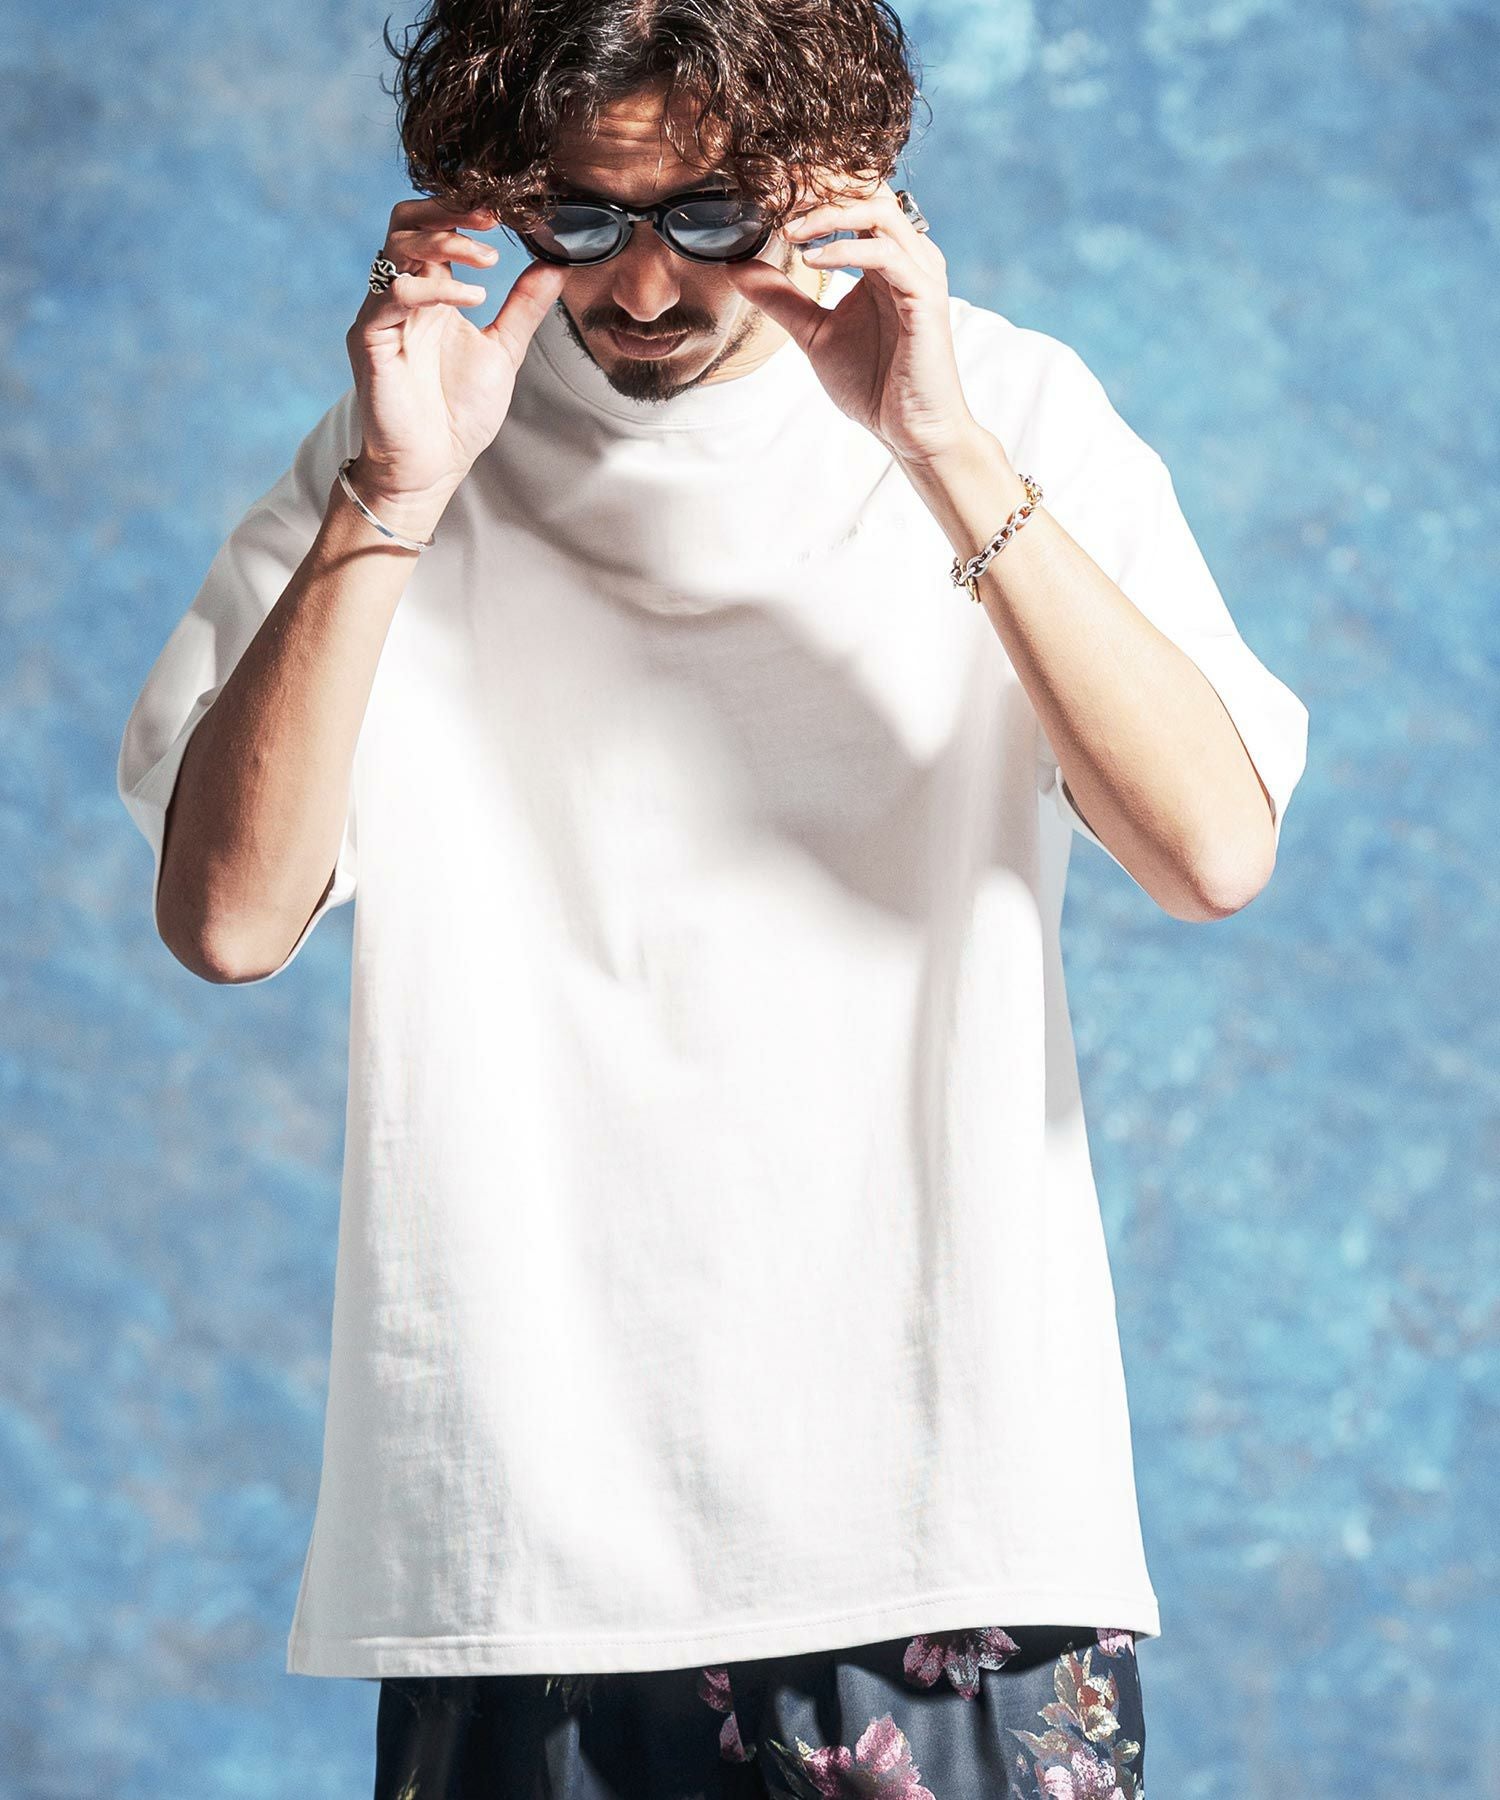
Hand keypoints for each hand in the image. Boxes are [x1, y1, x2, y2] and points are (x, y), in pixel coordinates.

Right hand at [344, 197, 568, 509]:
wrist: (432, 465)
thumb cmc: (459, 413)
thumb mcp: (503, 351)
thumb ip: (523, 307)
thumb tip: (555, 264)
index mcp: (430, 292)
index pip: (432, 226)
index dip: (462, 210)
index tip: (504, 212)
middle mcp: (400, 295)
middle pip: (405, 222)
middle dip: (448, 210)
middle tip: (492, 217)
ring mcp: (381, 315)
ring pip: (396, 249)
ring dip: (446, 244)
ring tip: (490, 261)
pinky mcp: (370, 340)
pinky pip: (392, 296)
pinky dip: (434, 290)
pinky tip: (474, 301)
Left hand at [722, 177, 975, 464]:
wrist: (910, 429)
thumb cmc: (873, 383)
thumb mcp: (813, 332)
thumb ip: (781, 297)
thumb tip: (737, 266)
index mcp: (883, 256)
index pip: (851, 197)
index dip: (811, 187)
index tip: (766, 193)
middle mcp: (906, 253)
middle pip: (867, 188)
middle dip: (820, 184)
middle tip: (774, 192)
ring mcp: (919, 271)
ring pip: (879, 210)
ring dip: (829, 211)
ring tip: (789, 228)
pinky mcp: (925, 296)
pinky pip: (885, 254)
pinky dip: (845, 249)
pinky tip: (812, 259)